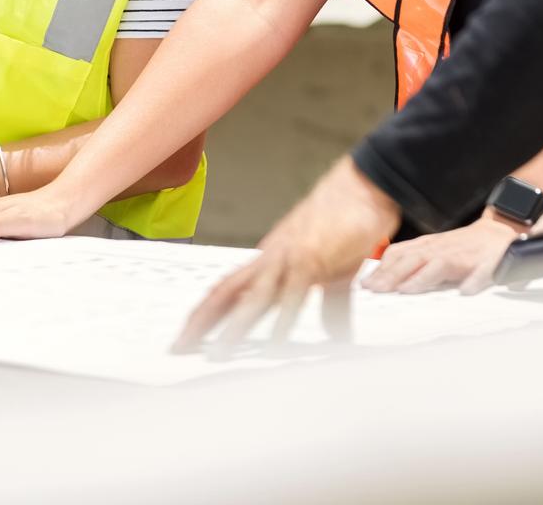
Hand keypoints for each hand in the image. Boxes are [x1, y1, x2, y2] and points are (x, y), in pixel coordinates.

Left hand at [174, 157, 399, 354]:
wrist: (363, 187)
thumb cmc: (345, 223)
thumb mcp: (337, 274)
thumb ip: (331, 307)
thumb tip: (335, 337)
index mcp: (270, 261)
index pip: (228, 289)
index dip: (205, 312)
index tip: (187, 337)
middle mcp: (270, 258)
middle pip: (226, 292)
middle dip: (201, 321)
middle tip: (179, 348)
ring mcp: (288, 257)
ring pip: (252, 295)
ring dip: (233, 326)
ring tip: (218, 355)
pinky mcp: (313, 258)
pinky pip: (292, 293)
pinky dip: (282, 320)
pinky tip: (275, 343)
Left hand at [364, 214, 518, 296]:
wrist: (499, 234)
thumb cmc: (462, 247)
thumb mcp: (433, 249)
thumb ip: (412, 261)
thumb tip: (384, 280)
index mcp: (427, 246)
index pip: (398, 255)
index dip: (381, 269)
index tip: (364, 284)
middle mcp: (441, 249)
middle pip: (412, 261)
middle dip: (392, 275)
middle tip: (375, 290)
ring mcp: (463, 256)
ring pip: (439, 265)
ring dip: (422, 278)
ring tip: (406, 290)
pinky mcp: (486, 263)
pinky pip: (480, 272)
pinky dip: (473, 281)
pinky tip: (466, 292)